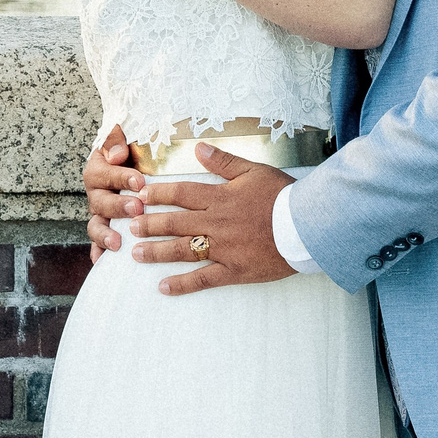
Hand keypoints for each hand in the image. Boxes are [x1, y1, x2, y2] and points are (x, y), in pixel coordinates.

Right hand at [83, 125, 147, 260]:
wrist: (137, 161)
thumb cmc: (133, 149)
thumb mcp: (125, 136)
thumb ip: (116, 139)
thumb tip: (117, 154)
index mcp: (98, 169)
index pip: (105, 174)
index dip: (121, 177)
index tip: (140, 181)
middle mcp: (96, 193)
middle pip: (100, 202)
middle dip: (118, 207)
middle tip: (137, 208)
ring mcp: (100, 214)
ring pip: (96, 226)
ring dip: (105, 235)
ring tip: (117, 243)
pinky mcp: (107, 229)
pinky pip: (98, 244)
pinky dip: (99, 253)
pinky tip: (103, 262)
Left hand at [122, 144, 295, 295]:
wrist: (307, 225)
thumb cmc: (283, 196)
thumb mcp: (254, 171)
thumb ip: (224, 162)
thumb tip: (198, 149)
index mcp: (220, 197)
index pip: (182, 194)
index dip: (158, 194)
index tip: (140, 196)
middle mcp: (216, 223)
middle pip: (175, 223)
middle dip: (150, 224)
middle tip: (129, 226)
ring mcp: (224, 248)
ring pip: (182, 250)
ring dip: (157, 252)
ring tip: (136, 253)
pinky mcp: (234, 269)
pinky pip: (203, 278)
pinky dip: (182, 284)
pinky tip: (163, 287)